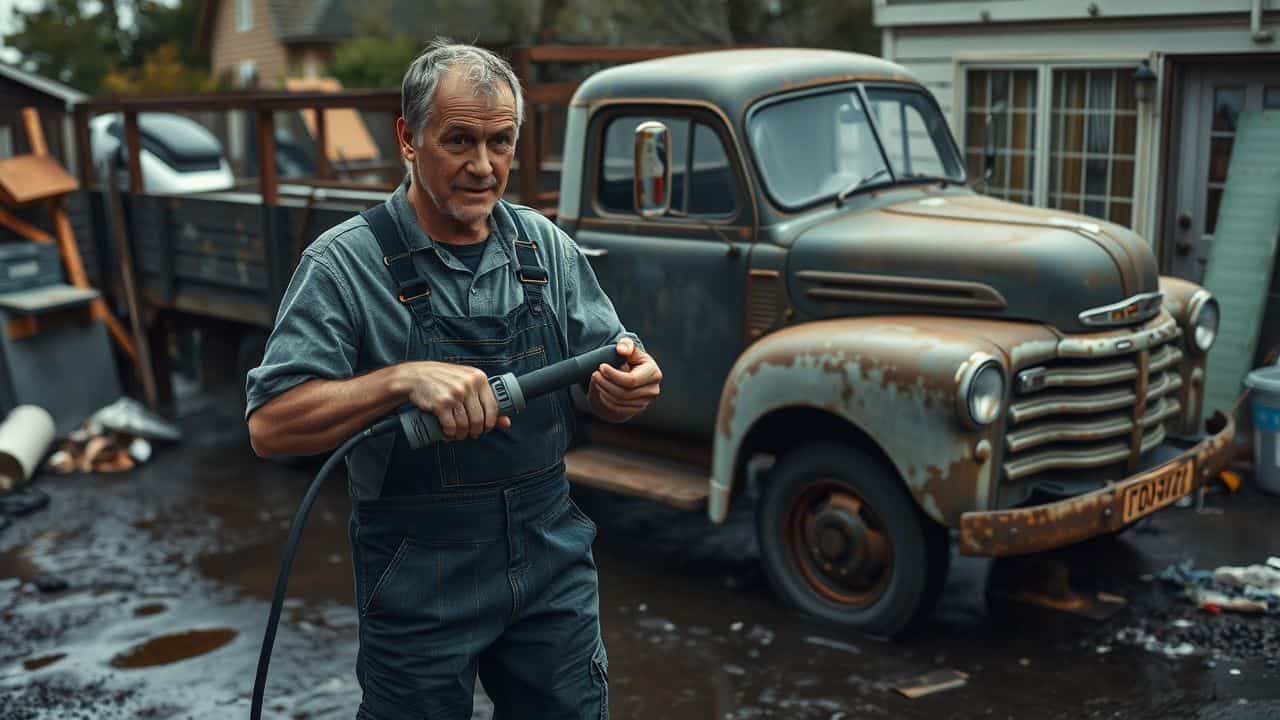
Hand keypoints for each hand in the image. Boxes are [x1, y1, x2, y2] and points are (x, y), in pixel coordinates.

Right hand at [397, 361, 511, 440]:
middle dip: (476, 431)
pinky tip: (448, 433)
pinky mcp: (441, 403)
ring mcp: (455, 393)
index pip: (493, 407)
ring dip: (462, 434)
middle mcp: (468, 384)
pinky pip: (451, 426)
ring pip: (466, 424)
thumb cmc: (443, 380)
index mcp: (478, 377)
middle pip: (479, 418)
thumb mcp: (466, 383)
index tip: (485, 428)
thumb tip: (506, 422)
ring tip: (458, 434)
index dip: (490, 422)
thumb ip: (484, 399)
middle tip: (471, 434)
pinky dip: (450, 434)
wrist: (415, 376)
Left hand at [588, 337, 661, 422]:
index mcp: (654, 373)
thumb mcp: (630, 350)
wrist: (633, 376)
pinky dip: (607, 400)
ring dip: (605, 391)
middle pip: (625, 393)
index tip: (601, 367)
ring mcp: (646, 402)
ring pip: (620, 401)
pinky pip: (619, 408)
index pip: (631, 380)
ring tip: (596, 380)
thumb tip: (622, 349)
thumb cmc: (631, 359)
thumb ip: (626, 345)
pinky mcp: (638, 409)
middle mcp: (653, 390)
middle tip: (594, 374)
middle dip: (606, 383)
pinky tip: (601, 390)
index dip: (614, 375)